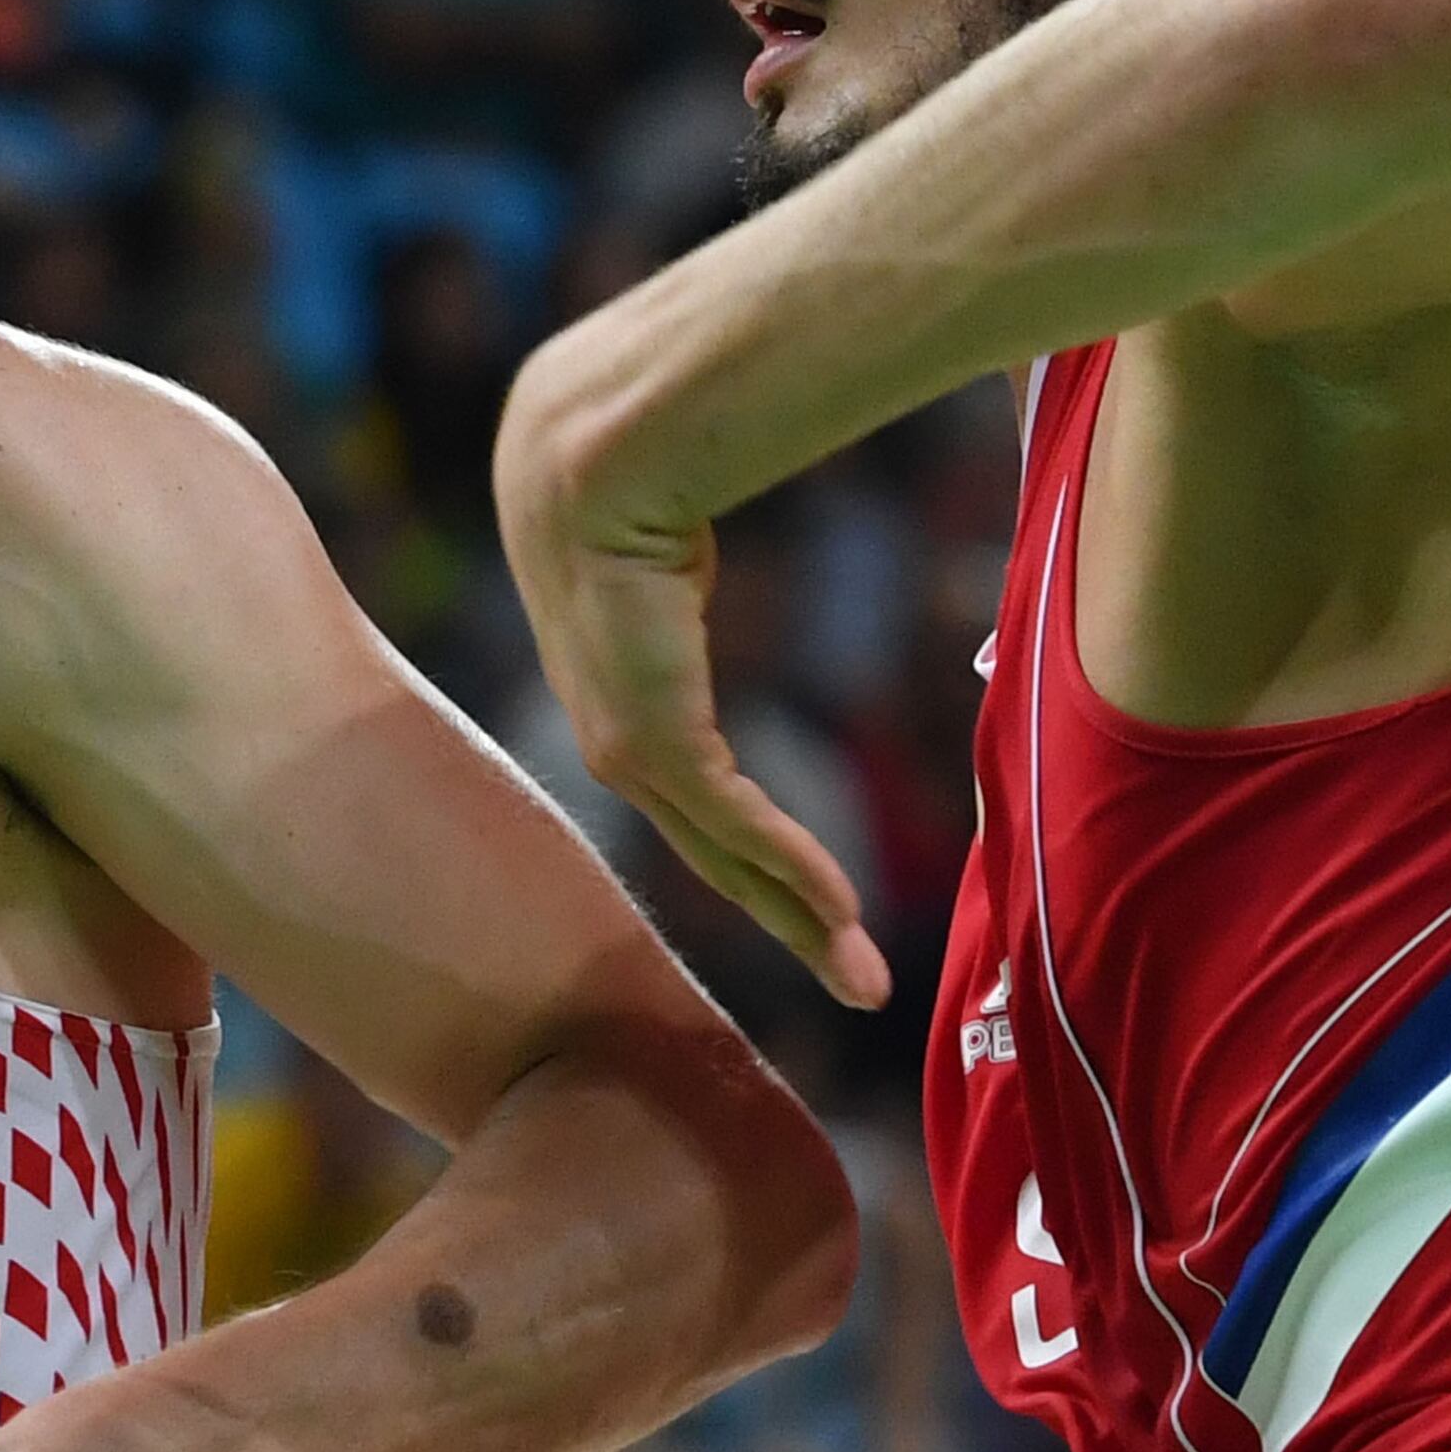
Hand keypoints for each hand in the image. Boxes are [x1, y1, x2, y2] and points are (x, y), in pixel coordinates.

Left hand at [495, 489, 888, 1008]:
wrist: (584, 468)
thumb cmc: (628, 485)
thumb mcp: (660, 559)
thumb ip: (683, 582)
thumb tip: (693, 548)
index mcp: (629, 709)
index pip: (706, 810)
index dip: (767, 866)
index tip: (822, 911)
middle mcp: (622, 748)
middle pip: (722, 860)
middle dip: (796, 926)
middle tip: (858, 983)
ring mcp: (632, 753)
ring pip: (732, 861)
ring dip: (806, 921)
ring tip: (866, 980)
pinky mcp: (653, 742)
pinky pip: (737, 823)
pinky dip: (794, 868)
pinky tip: (844, 910)